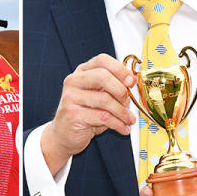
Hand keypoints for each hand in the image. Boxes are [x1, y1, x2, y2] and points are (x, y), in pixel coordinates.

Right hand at [40, 54, 135, 174]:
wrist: (64, 135)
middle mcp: (74, 81)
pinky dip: (118, 124)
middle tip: (128, 102)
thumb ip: (112, 87)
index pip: (102, 60)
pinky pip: (103, 117)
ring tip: (128, 119)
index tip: (131, 82)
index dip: (120, 69)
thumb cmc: (85, 114)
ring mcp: (71, 97)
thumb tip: (132, 81)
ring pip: (105, 99)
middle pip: (102, 76)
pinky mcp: (73, 115)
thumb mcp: (99, 96)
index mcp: (82, 72)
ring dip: (122, 112)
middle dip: (121, 90)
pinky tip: (123, 128)